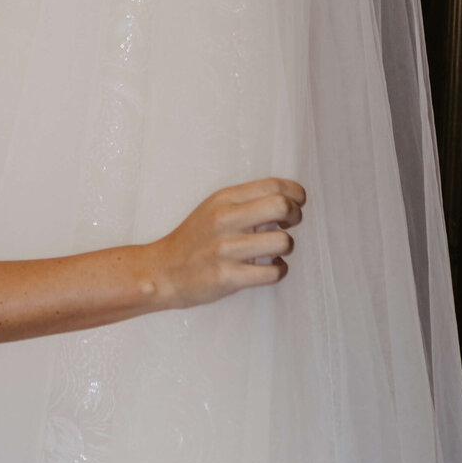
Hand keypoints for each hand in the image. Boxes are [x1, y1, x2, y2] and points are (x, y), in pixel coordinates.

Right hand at [149, 177, 304, 308]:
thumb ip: (245, 202)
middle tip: (289, 225)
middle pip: (281, 206)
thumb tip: (286, 199)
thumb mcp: (214, 208)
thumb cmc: (194, 239)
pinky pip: (273, 272)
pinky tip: (269, 268)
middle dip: (295, 215)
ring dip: (287, 247)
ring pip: (282, 242)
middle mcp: (225, 219)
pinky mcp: (228, 276)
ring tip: (275, 250)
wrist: (163, 270)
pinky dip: (279, 270)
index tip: (297, 203)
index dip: (295, 193)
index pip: (273, 185)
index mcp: (224, 199)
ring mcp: (226, 249)